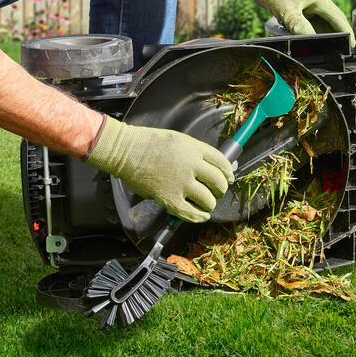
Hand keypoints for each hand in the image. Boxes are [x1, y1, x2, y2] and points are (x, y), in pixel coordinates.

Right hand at [86, 117, 233, 222]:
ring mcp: (181, 183)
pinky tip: (202, 215)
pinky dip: (199, 216)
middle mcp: (191, 165)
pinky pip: (190, 213)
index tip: (229, 177)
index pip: (221, 161)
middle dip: (221, 188)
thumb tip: (209, 165)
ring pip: (207, 199)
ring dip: (210, 203)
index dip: (228, 172)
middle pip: (218, 181)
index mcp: (194, 148)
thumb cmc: (148, 143)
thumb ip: (195, 152)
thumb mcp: (178, 140)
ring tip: (207, 203)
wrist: (126, 151)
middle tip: (218, 191)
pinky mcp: (169, 198)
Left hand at [230, 0, 355, 46]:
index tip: (352, 45)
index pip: (338, 17)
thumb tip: (309, 38)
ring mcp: (309, 4)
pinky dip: (315, 32)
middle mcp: (317, 1)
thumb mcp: (286, 10)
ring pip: (323, 23)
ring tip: (330, 50)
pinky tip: (313, 41)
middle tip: (342, 51)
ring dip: (326, 35)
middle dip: (338, 35)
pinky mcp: (301, 8)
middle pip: (333, 21)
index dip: (347, 32)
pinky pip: (312, 22)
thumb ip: (298, 25)